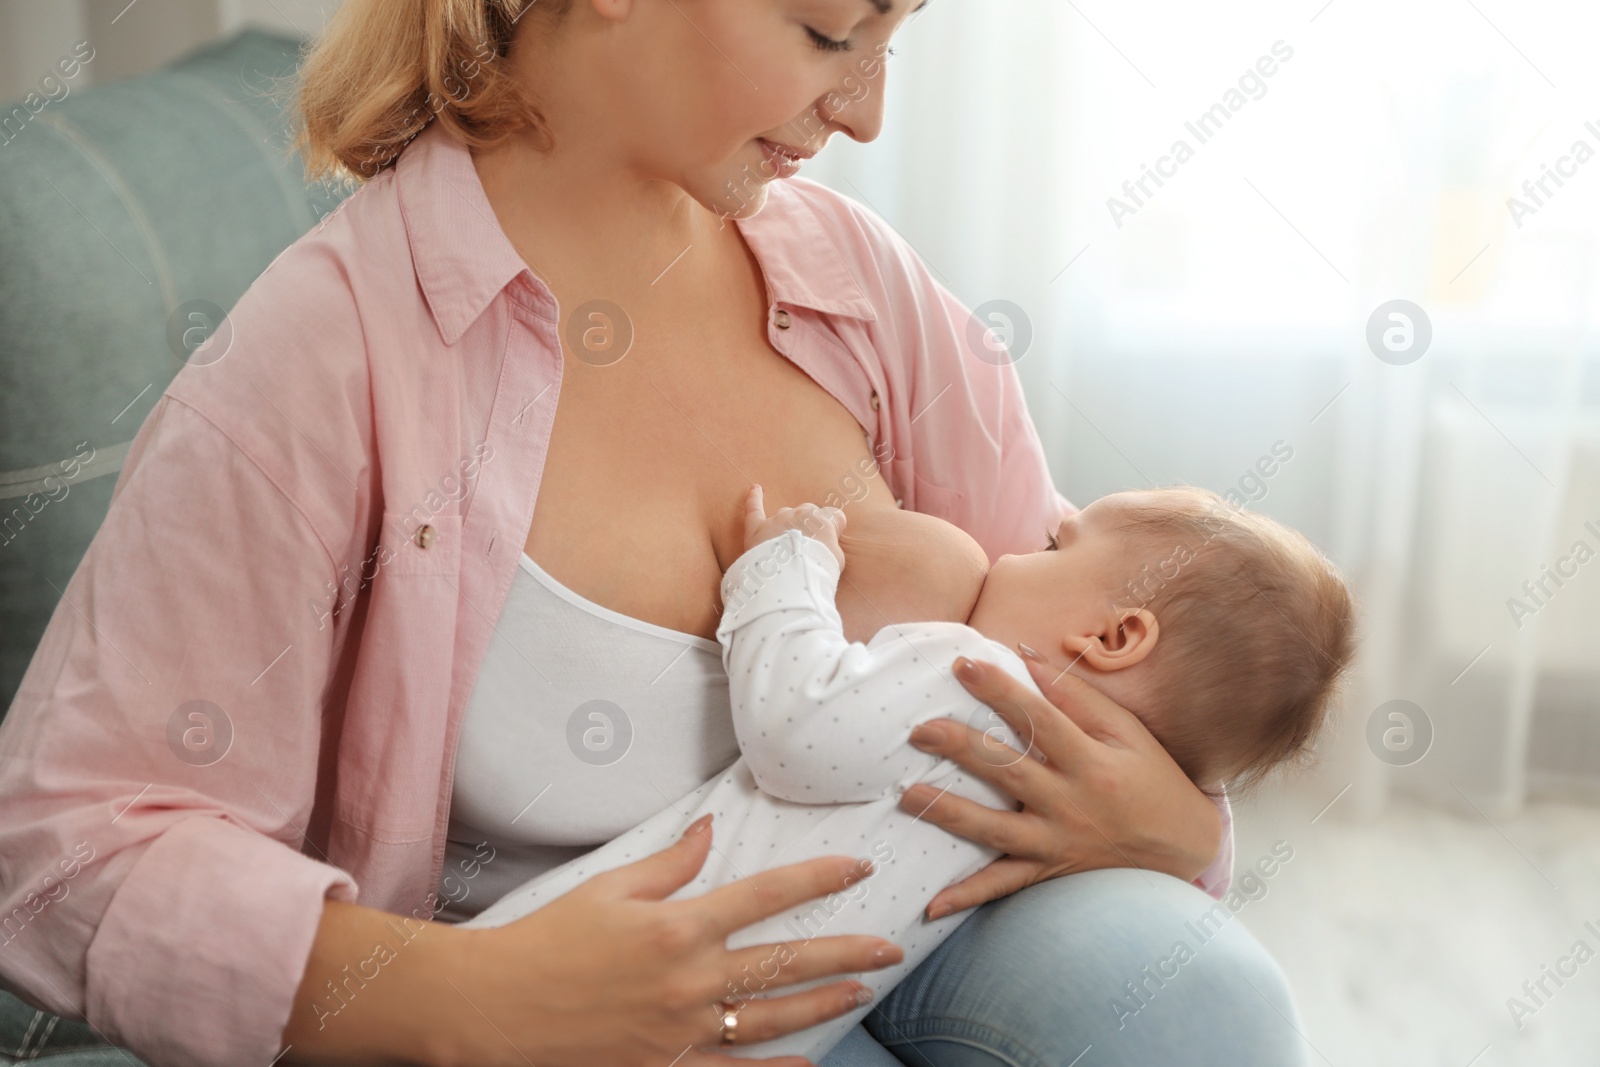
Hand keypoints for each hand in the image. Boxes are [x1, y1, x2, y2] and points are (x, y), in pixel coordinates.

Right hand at [445, 815, 900, 1066]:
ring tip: (863, 990)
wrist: (496, 1010)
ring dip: (825, 1003)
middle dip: (847, 952)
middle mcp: (691, 980)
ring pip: (774, 1018)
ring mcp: (684, 1031)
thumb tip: (711, 828)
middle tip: (891, 946)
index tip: (858, 867)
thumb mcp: (609, 889)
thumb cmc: (548, 942)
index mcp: (679, 927)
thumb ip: (670, 862)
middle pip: (787, 962)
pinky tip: (810, 1062)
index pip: (767, 895)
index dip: (818, 879)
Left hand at [742, 484, 846, 570]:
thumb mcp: (836, 560)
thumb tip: (824, 543)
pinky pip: (754, 508)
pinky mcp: (758, 527)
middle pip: (809, 512)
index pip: (833, 516)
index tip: (830, 541)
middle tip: (806, 546)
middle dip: (808, 525)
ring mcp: (779, 520)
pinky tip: (755, 489)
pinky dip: (754, 498)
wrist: (791, 578)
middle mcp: (801, 515)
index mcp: (823, 521)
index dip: (833, 529)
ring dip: (787, 524)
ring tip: (785, 544)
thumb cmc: (818, 571)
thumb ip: (831, 545)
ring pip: (785, 513)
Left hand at [898, 656, 1222, 918]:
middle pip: (1009, 772)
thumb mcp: (1127, 733)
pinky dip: (968, 897)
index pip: (1040, 720)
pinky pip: (1004, 887)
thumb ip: (1076, 697)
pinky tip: (931, 905)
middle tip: (919, 729)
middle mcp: (1072, 804)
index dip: (1001, 691)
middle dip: (961, 749)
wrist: (1185, 849)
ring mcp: (1058, 844)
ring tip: (908, 797)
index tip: (963, 665)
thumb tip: (1026, 657)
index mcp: (1092, 762)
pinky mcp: (1050, 873)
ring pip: (996, 830)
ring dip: (950, 814)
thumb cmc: (1153, 780)